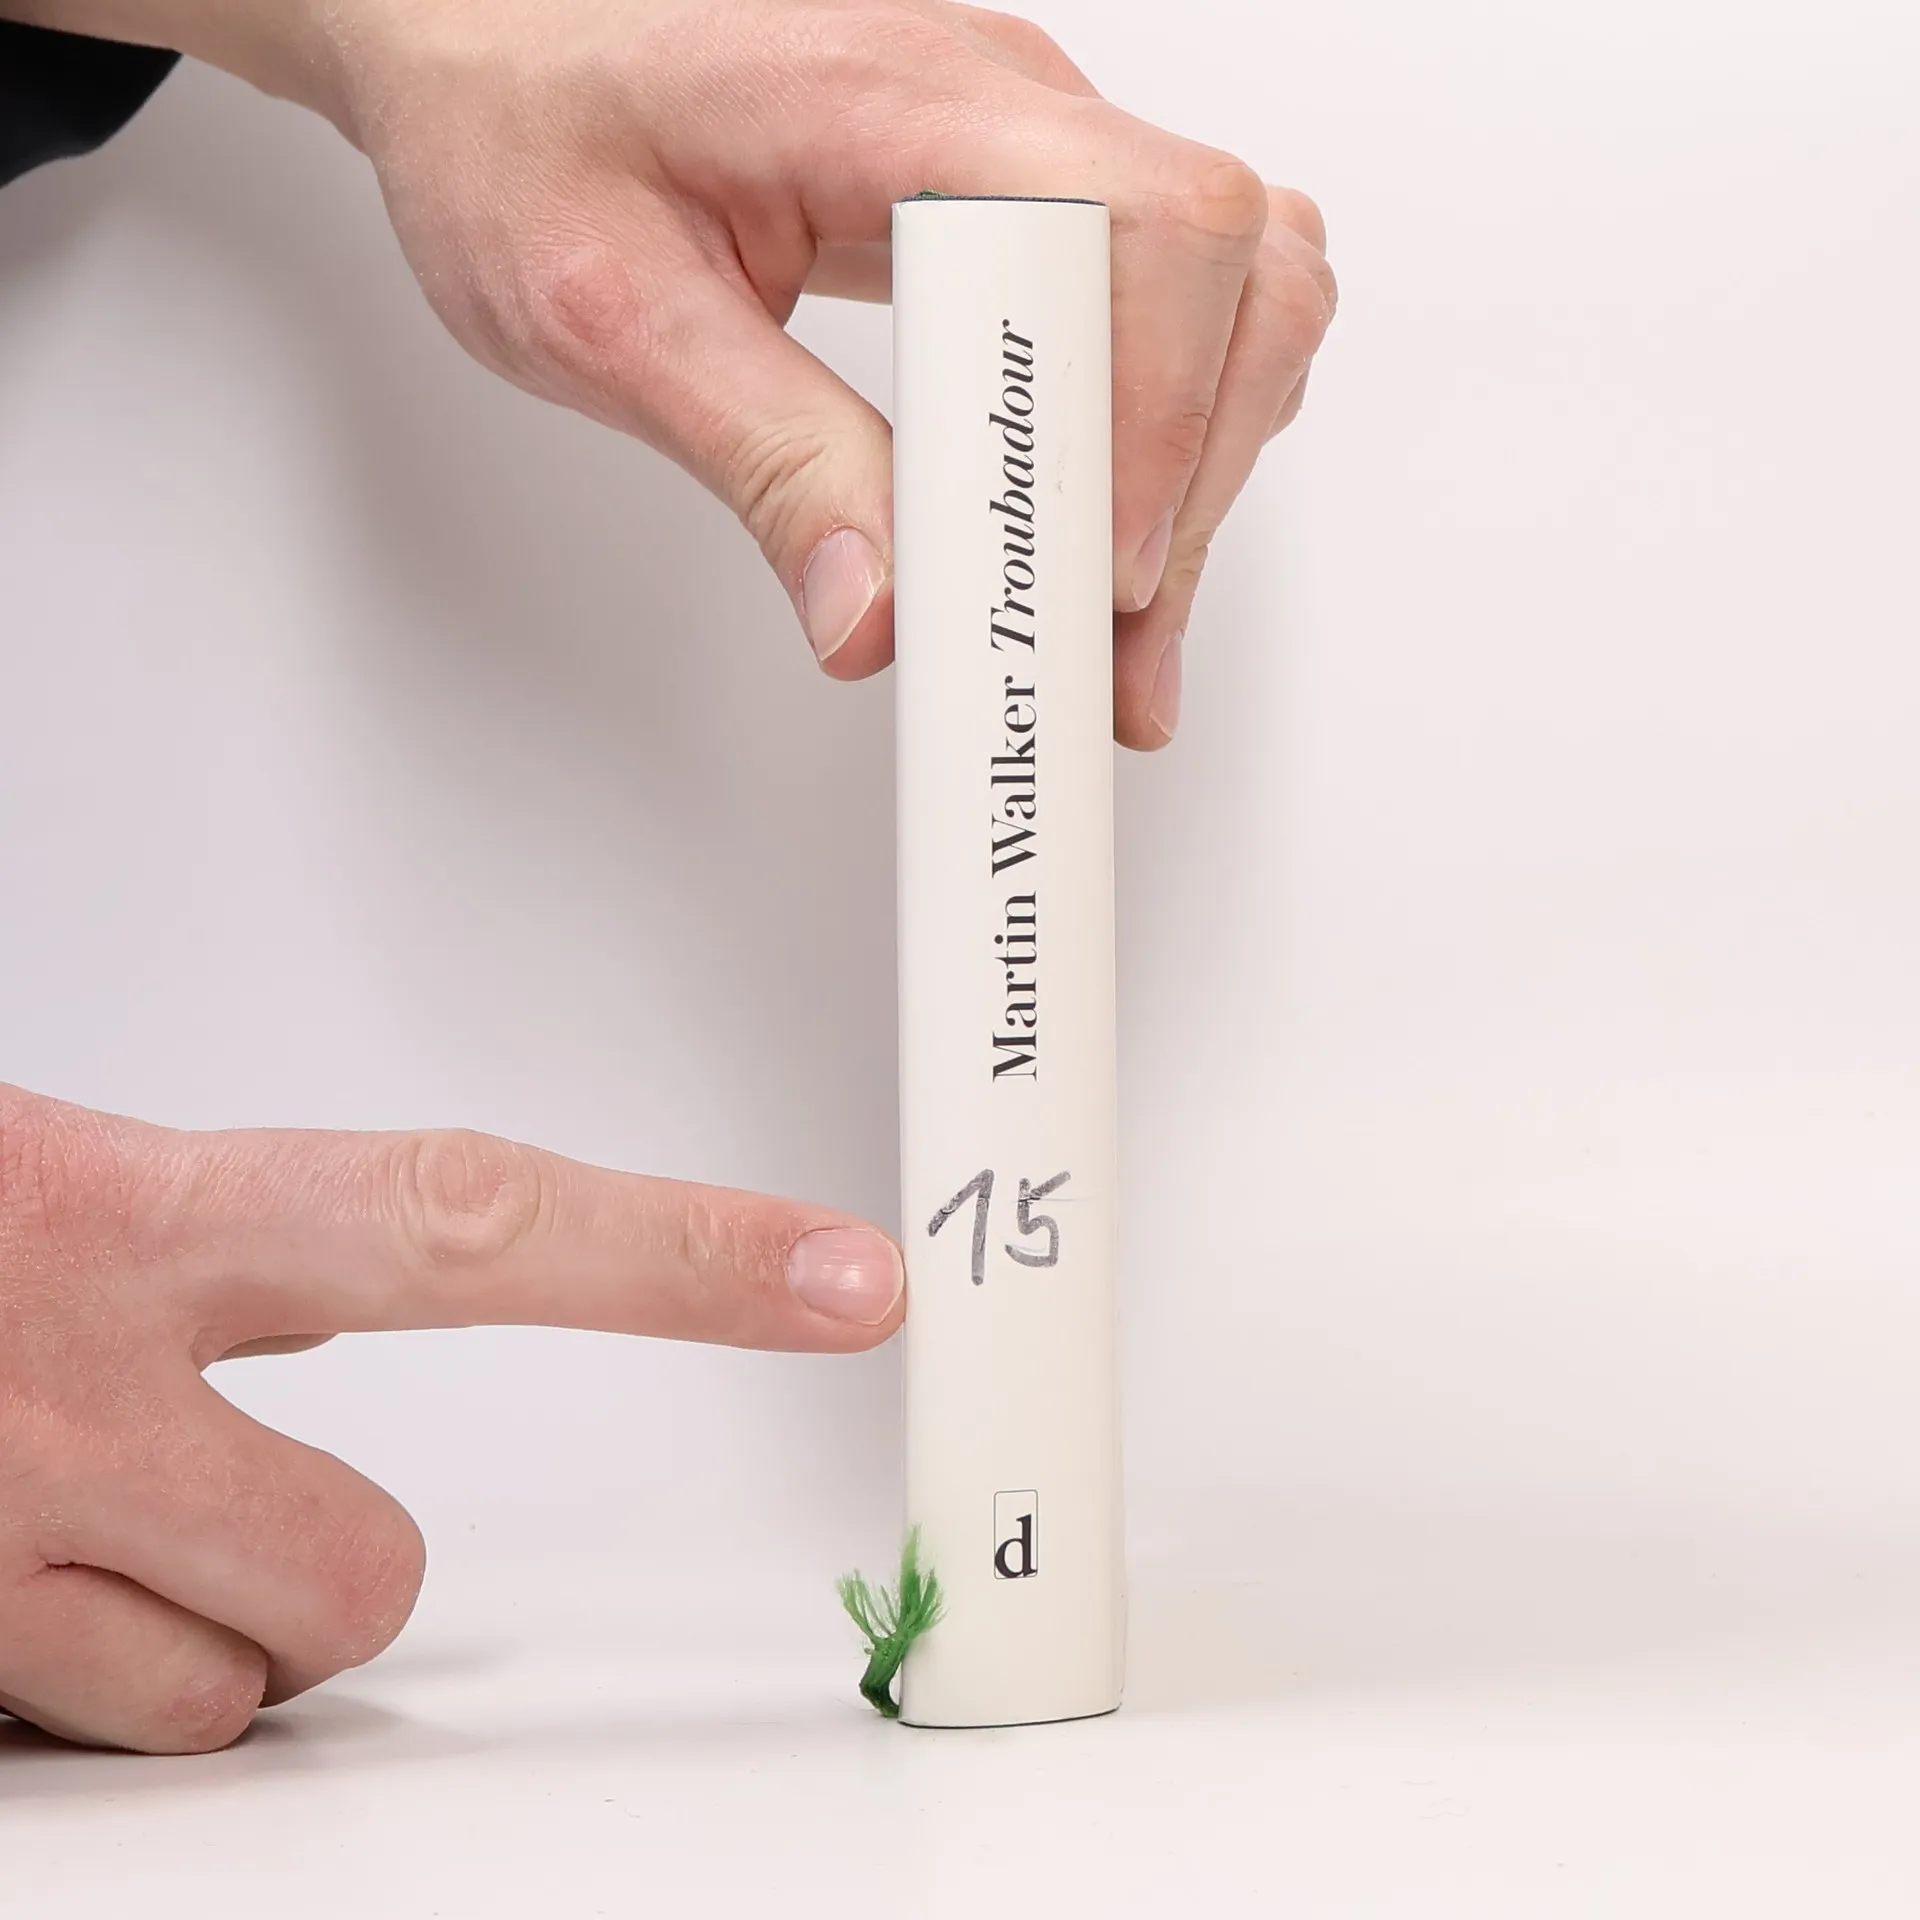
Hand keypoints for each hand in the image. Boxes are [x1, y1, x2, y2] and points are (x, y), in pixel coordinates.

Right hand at [0, 1085, 902, 1751]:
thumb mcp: (51, 1193)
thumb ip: (211, 1250)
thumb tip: (374, 1293)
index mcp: (124, 1209)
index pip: (468, 1220)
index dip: (676, 1254)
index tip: (843, 1277)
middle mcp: (58, 1389)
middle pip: (368, 1569)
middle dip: (333, 1569)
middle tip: (218, 1484)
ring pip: (230, 1689)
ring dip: (179, 1630)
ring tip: (55, 1517)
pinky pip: (90, 1744)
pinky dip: (66, 1689)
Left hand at [2, 0, 1334, 746]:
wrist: (488, 51)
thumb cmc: (527, 133)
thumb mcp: (609, 317)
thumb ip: (762, 462)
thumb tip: (881, 612)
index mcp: (904, 100)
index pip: (1148, 225)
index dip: (1158, 417)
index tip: (1098, 572)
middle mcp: (1005, 108)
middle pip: (1231, 273)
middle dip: (1192, 480)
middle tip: (1113, 644)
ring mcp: (1027, 149)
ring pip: (1227, 300)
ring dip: (1195, 475)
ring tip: (1118, 633)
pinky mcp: (1017, 209)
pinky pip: (1161, 316)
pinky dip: (1159, 449)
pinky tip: (1100, 549)